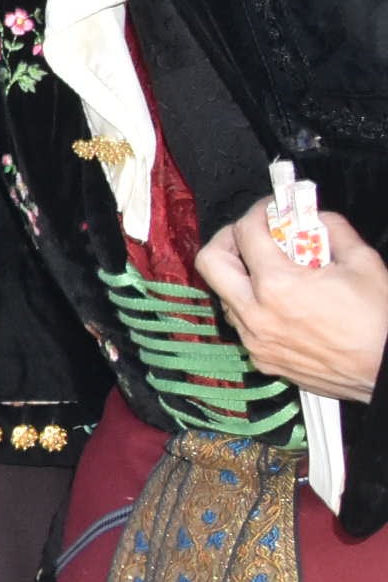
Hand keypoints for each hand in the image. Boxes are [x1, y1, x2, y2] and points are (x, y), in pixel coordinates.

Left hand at [200, 200, 387, 402]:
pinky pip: (241, 325)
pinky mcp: (263, 359)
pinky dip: (252, 306)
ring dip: (239, 276)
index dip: (258, 211)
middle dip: (228, 239)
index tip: (271, 209)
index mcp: (278, 285)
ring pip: (223, 295)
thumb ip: (333, 229)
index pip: (246, 232)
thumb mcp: (364, 262)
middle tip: (252, 235)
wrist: (386, 372)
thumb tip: (314, 216)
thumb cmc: (380, 324)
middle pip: (210, 262)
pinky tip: (279, 302)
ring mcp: (255, 340)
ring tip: (269, 269)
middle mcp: (257, 314)